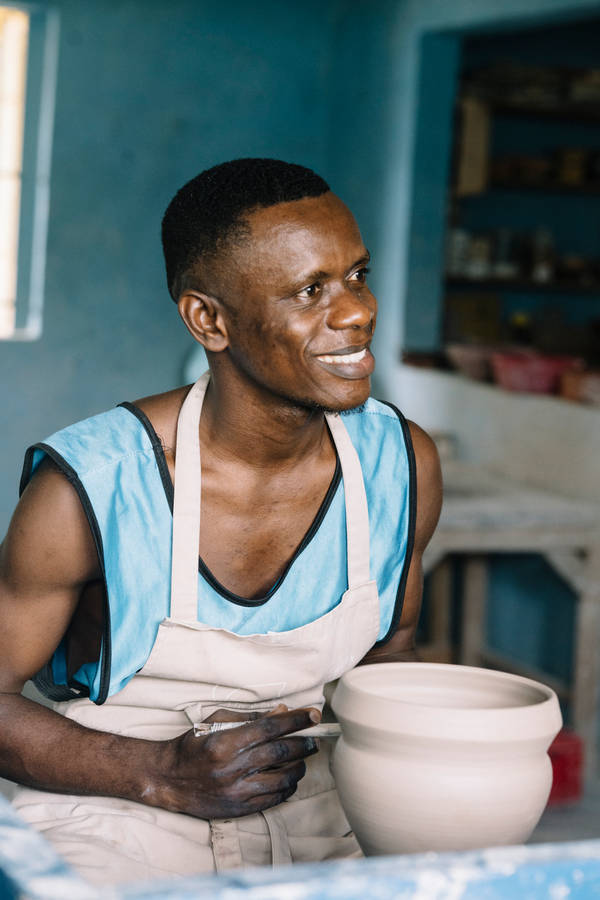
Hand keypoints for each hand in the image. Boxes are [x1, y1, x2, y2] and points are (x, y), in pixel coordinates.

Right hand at [158, 707, 320, 818]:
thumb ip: (250, 717)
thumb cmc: (194, 744)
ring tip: (302, 758)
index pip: (271, 728)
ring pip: (283, 778)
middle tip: (314, 738)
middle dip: (304, 743)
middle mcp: (233, 767)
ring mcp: (237, 791)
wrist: (170, 779)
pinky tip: (290, 777)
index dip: (296, 720)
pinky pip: (275, 798)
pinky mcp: (240, 808)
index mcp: (227, 741)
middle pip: (282, 752)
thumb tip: (282, 712)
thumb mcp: (217, 721)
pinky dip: (288, 787)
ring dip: (299, 766)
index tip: (314, 715)